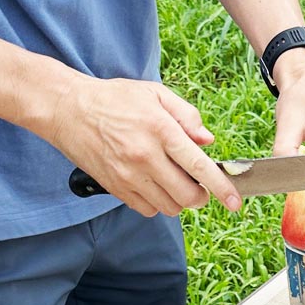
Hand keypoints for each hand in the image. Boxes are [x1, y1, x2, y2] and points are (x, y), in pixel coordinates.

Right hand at [43, 74, 242, 216]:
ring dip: (179, 201)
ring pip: (170, 208)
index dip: (222, 188)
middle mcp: (145, 156)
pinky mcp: (116, 188)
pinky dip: (158, 204)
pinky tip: (154, 185)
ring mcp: (129, 175)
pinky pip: (148, 210)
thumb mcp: (155, 94)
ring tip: (173, 181)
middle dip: (201, 196)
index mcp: (160, 130)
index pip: (199, 167)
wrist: (68, 109)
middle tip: (198, 185)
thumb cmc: (115, 100)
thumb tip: (208, 141)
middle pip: (188, 197)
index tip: (236, 203)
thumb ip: (187, 116)